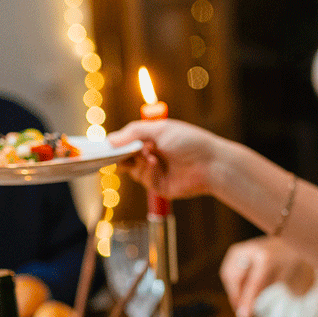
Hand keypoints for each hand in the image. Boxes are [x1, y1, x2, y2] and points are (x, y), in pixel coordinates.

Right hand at [108, 118, 222, 199]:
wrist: (211, 163)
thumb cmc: (189, 141)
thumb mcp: (159, 129)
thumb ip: (133, 133)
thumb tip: (109, 140)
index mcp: (152, 139)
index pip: (127, 142)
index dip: (117, 144)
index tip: (106, 145)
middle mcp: (152, 155)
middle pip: (126, 158)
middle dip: (122, 155)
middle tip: (122, 151)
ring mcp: (156, 172)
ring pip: (133, 170)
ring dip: (137, 162)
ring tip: (148, 154)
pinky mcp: (160, 187)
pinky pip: (145, 180)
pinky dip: (147, 171)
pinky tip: (154, 163)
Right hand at [220, 237, 315, 316]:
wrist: (287, 240)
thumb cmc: (286, 260)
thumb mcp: (281, 278)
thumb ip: (263, 293)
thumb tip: (247, 311)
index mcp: (265, 257)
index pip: (252, 284)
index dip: (246, 302)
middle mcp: (249, 250)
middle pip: (234, 279)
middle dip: (236, 297)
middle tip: (242, 312)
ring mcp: (240, 249)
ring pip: (228, 276)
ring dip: (234, 291)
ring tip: (244, 301)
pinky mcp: (235, 251)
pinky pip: (228, 272)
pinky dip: (233, 284)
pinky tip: (243, 290)